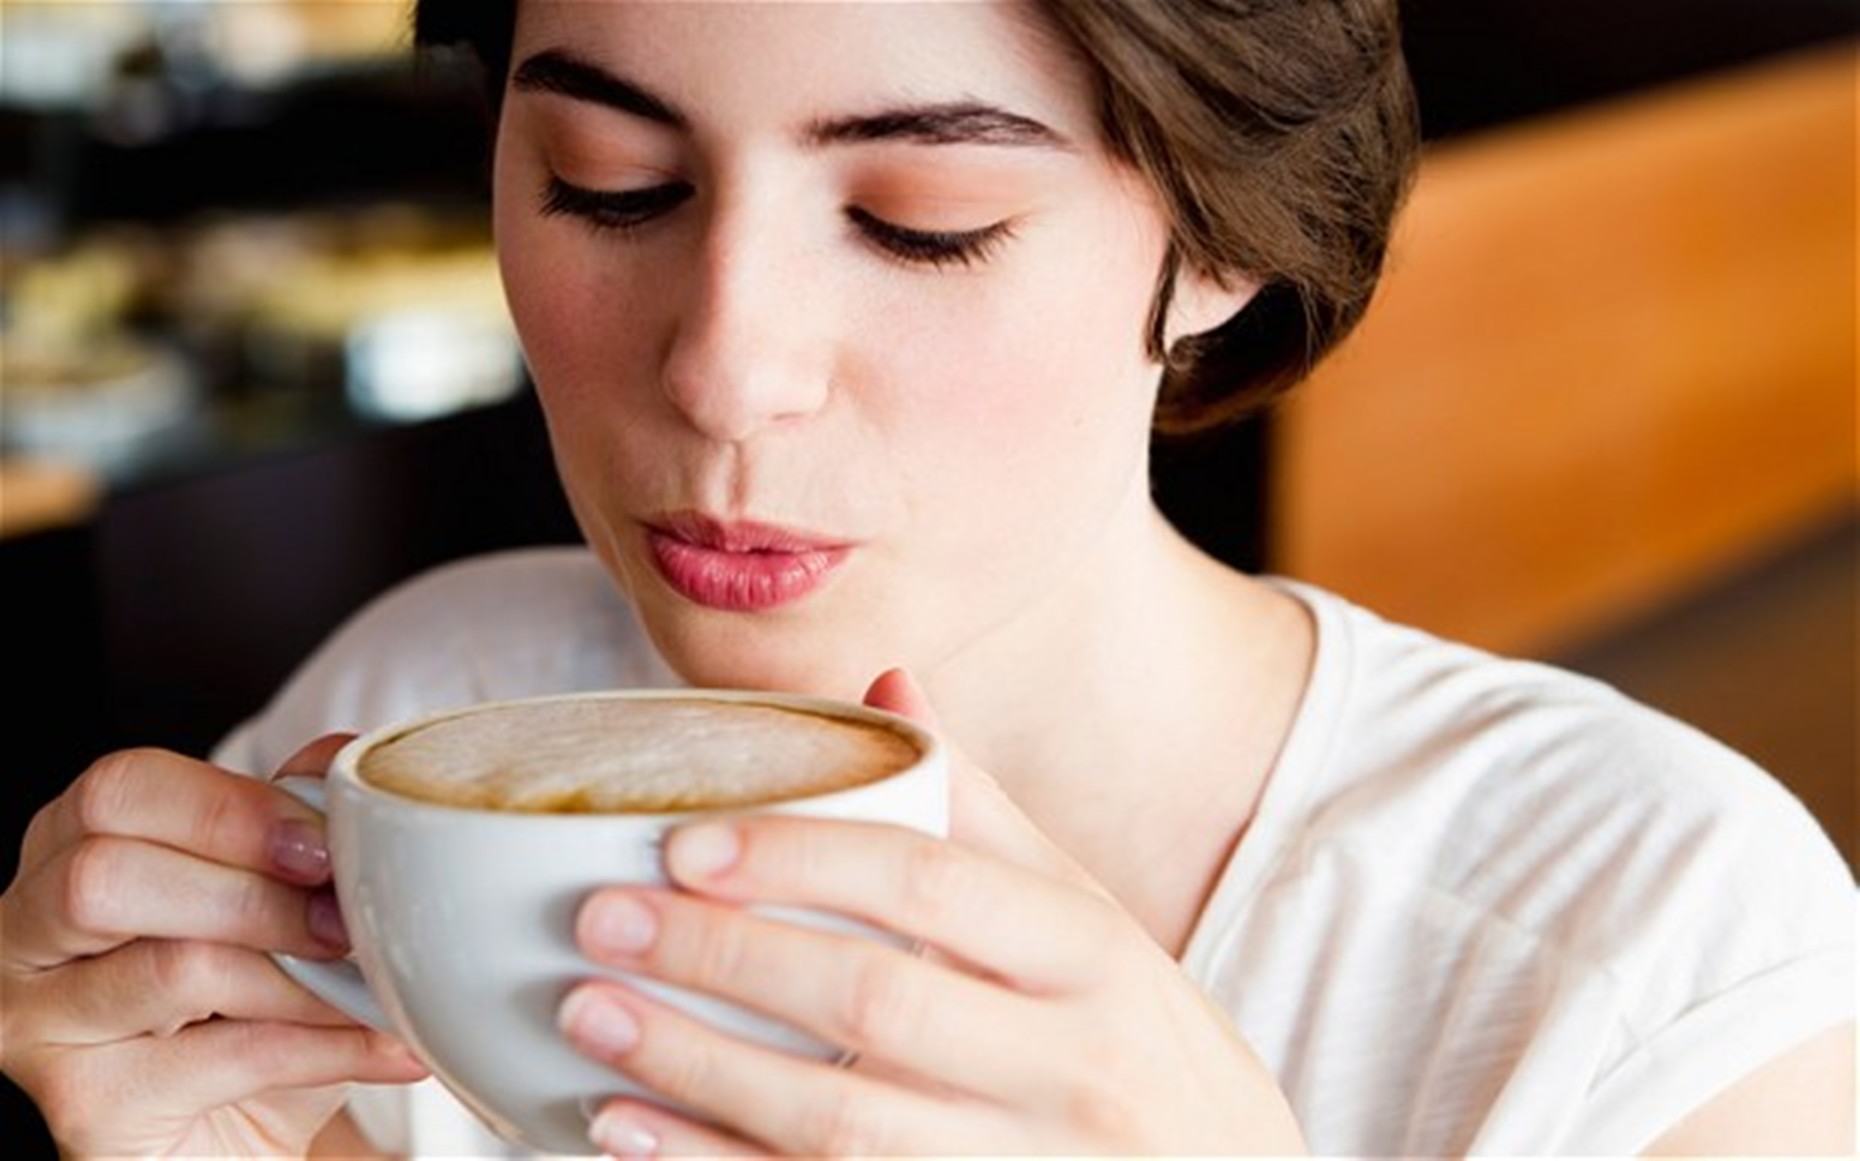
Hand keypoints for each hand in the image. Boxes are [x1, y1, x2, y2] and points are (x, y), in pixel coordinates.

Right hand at [0, 737, 426, 1157]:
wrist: (235, 1135)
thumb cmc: (248, 1006)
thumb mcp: (275, 902)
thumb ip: (293, 824)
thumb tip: (344, 759)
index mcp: (67, 848)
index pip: (119, 791)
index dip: (231, 808)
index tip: (326, 843)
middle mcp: (25, 933)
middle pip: (108, 876)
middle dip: (253, 893)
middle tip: (345, 921)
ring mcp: (38, 1026)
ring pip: (173, 969)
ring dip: (299, 975)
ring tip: (374, 986)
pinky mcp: (85, 1107)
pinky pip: (222, 1058)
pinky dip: (323, 1046)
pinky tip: (386, 1044)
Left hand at [558, 671, 1305, 1156]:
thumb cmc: (1149, 1049)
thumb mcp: (1095, 926)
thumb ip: (984, 817)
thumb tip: (884, 688)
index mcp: (1097, 956)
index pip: (934, 886)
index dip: (803, 859)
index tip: (685, 842)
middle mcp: (1074, 1066)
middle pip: (874, 1002)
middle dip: (723, 961)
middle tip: (602, 923)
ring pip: (839, 1128)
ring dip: (699, 1077)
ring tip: (590, 1023)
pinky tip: (631, 1138)